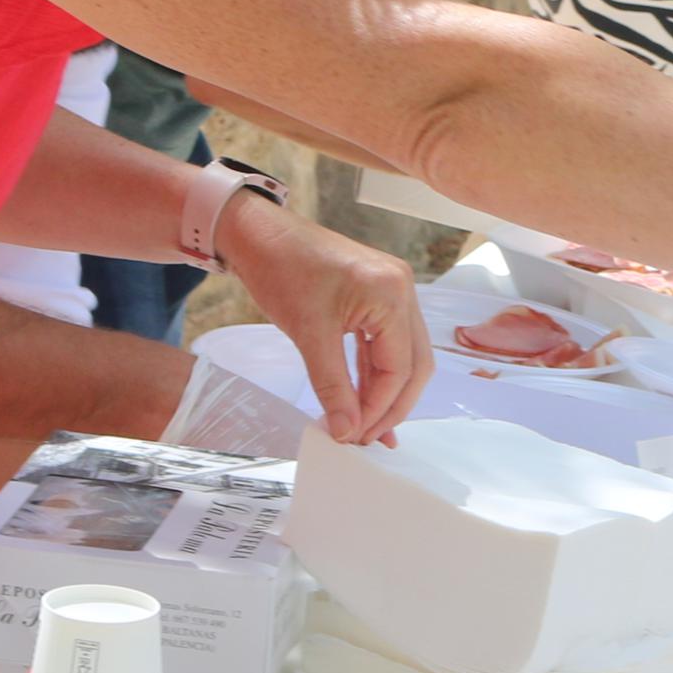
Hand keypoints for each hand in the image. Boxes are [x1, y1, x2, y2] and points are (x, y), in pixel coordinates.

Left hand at [215, 197, 427, 445]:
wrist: (259, 234)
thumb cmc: (282, 269)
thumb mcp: (308, 334)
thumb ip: (332, 386)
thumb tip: (347, 430)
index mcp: (391, 293)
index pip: (399, 368)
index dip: (379, 408)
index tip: (355, 436)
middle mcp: (401, 289)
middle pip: (413, 364)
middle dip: (392, 405)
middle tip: (366, 438)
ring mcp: (391, 291)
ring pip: (402, 355)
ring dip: (384, 391)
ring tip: (363, 427)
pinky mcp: (376, 296)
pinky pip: (384, 342)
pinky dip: (373, 372)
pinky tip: (362, 398)